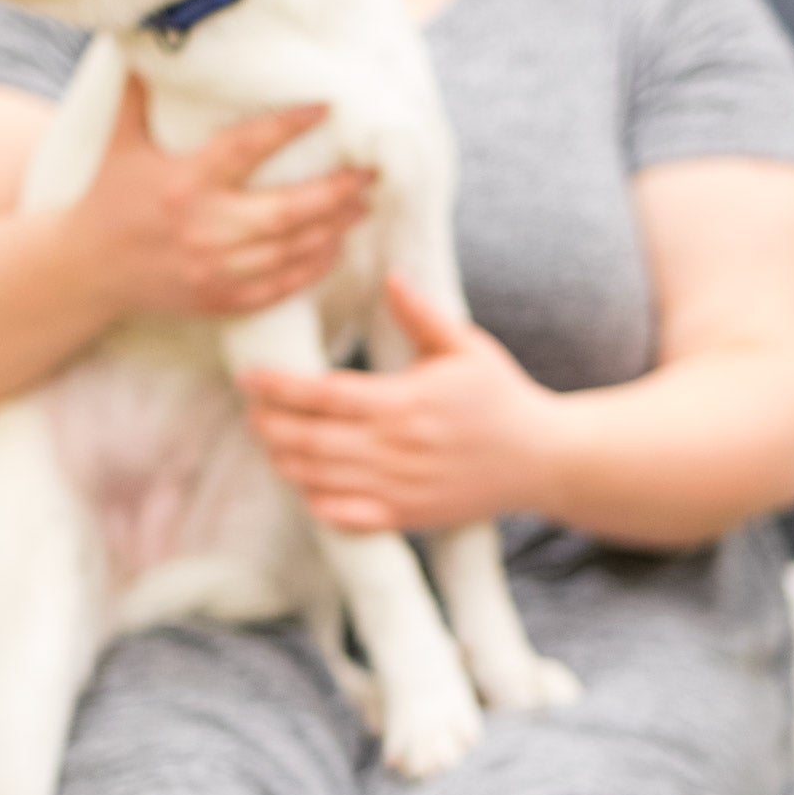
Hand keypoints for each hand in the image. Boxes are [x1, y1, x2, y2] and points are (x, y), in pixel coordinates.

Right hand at [71, 74, 375, 320]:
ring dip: (333, 230)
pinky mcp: (220, 300)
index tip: (327, 106)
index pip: (247, 147)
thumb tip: (145, 32)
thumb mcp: (120, 142)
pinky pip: (279, 288)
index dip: (289, 125)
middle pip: (287, 211)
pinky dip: (311, 270)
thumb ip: (139, 93)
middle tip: (370, 173)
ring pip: (291, 251)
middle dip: (336, 192)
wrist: (85, 271)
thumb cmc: (107, 198)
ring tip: (363, 206)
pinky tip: (335, 249)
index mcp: (184, 183)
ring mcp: (215, 269)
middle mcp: (205, 228)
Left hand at [241, 273, 559, 531]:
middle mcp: (397, 448)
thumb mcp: (467, 347)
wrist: (543, 459)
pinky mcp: (406, 517)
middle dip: (271, 426)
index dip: (280, 387)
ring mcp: (400, 488)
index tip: (250, 378)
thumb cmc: (501, 396)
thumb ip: (421, 315)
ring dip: (286, 462)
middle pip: (312, 441)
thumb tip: (390, 277)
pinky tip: (304, 485)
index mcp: (406, 402)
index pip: (325, 395)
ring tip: (268, 443)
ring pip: (321, 479)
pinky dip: (317, 503)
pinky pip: (346, 517)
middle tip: (251, 411)